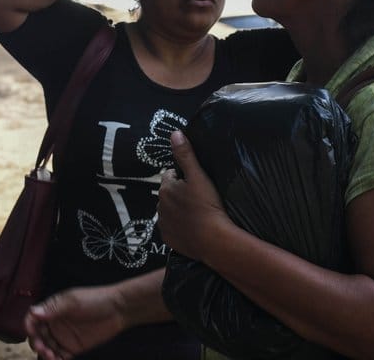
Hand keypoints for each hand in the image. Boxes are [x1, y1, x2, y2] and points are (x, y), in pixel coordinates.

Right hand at [25, 285, 128, 359]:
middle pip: (37, 336)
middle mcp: (54, 324)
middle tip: (44, 349)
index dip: (28, 326)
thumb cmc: (94, 300)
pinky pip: (60, 356)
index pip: (33, 319)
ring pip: (47, 348)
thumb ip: (54, 309)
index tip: (31, 333)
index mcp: (51, 309)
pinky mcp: (73, 347)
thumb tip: (33, 312)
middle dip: (37, 344)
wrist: (117, 310)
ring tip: (53, 357)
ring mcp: (63, 336)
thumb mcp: (73, 302)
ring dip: (46, 354)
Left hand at [157, 131, 229, 260]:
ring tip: (198, 213)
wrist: (214, 240)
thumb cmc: (207, 206)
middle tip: (200, 199)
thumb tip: (175, 133)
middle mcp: (160, 206)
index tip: (197, 183)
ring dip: (180, 210)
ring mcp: (164, 224)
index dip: (184, 177)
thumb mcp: (198, 176)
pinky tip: (194, 227)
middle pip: (170, 194)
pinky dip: (181, 227)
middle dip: (181, 194)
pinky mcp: (169, 239)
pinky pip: (173, 229)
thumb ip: (185, 154)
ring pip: (171, 211)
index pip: (171, 175)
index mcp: (165, 189)